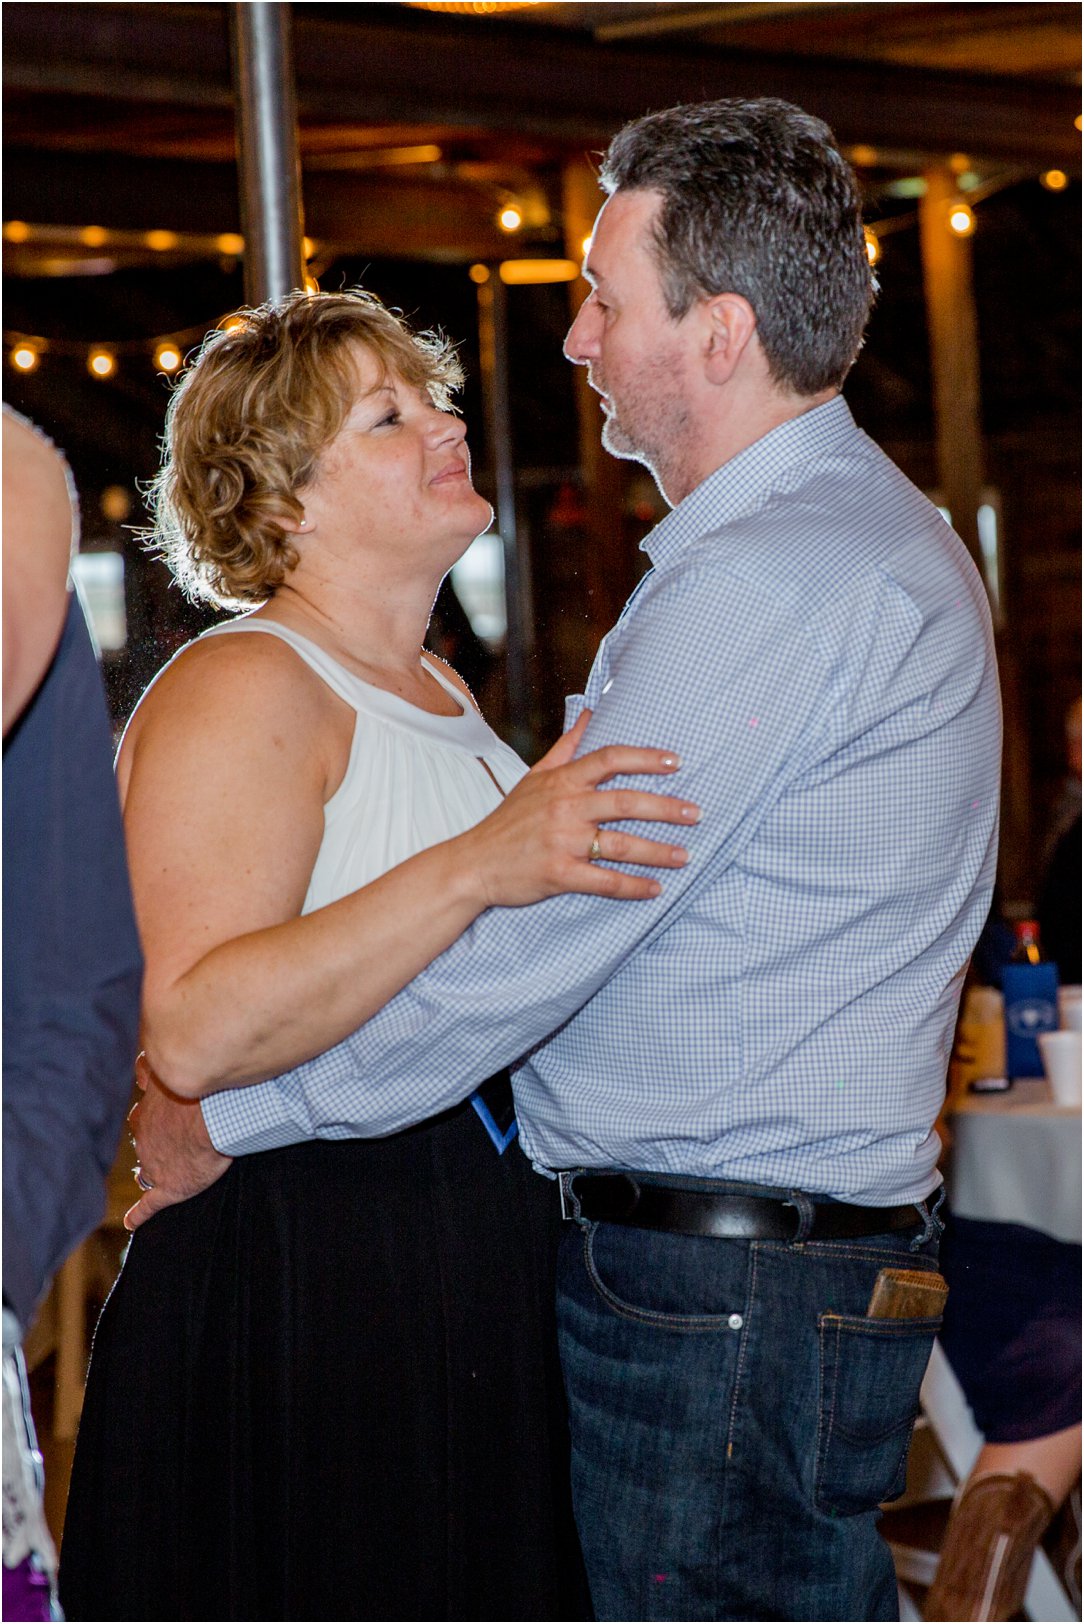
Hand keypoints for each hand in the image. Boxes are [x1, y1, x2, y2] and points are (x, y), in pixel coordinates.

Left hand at [125, 1052, 232, 1230]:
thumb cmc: (209, 1086)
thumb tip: (170, 1015)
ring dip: (146, 1164)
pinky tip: (132, 1221)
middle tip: (157, 1129)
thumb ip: (182, 1047)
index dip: (150, 1093)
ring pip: (143, 1162)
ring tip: (148, 1170)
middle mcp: (148, 1129)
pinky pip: (148, 1204)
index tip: (153, 1086)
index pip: (146, 1094)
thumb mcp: (191, 1058)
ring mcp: (155, 1160)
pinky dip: (138, 1213)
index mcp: (155, 1100)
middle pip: (140, 1126)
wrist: (214, 1118)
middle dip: (146, 1128)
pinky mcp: (168, 1186)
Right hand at [462, 710, 700, 907]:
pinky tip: (656, 889)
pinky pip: (605, 881)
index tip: (676, 763)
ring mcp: (563, 842)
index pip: (609, 759)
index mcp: (561, 782)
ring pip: (620, 844)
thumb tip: (588, 713)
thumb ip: (566, 747)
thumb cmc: (508, 821)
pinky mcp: (559, 874)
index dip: (646, 758)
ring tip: (685, 856)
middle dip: (666, 808)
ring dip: (658, 852)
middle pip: (625, 802)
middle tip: (696, 813)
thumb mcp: (534, 778)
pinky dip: (633, 887)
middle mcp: (565, 808)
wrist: (474, 863)